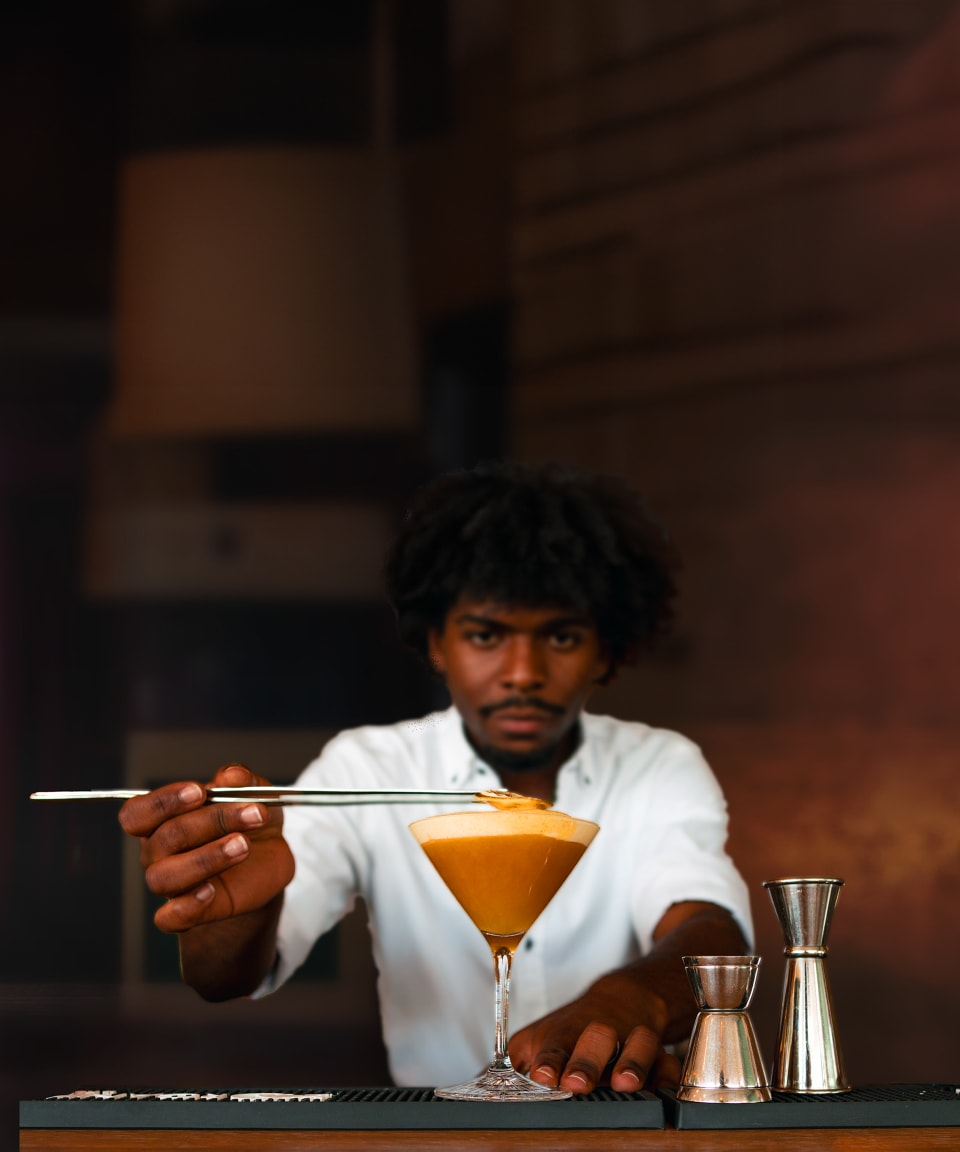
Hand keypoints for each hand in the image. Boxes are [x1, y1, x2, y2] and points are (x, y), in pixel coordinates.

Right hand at [118, 763, 294, 933]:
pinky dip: (187, 906)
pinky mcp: (191, 911)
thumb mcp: (255, 794)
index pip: (138, 813)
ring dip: (206, 858)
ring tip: (243, 845)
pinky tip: (212, 890)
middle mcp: (159, 852)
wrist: (269, 862)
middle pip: (165, 838)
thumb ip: (243, 781)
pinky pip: (171, 918)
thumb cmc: (250, 823)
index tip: (200, 791)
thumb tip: (231, 775)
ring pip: (164, 877)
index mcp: (163, 819)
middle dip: (212, 821)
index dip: (163, 801)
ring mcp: (174, 884)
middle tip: (253, 813)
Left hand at [508, 992, 680, 1095]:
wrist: (625, 997)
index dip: (548, 1060)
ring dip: (631, 1062)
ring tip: (624, 1083)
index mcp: (566, 1030)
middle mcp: (599, 1031)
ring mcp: (631, 1038)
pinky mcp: (659, 1052)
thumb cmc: (575, 1027)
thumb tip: (482, 1087)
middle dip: (585, 1061)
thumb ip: (517, 1063)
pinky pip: (670, 1060)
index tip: (541, 1076)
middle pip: (594, 1038)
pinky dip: (669, 1072)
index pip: (554, 1043)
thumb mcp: (540, 1038)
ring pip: (637, 1042)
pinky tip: (664, 1088)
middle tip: (575, 1083)